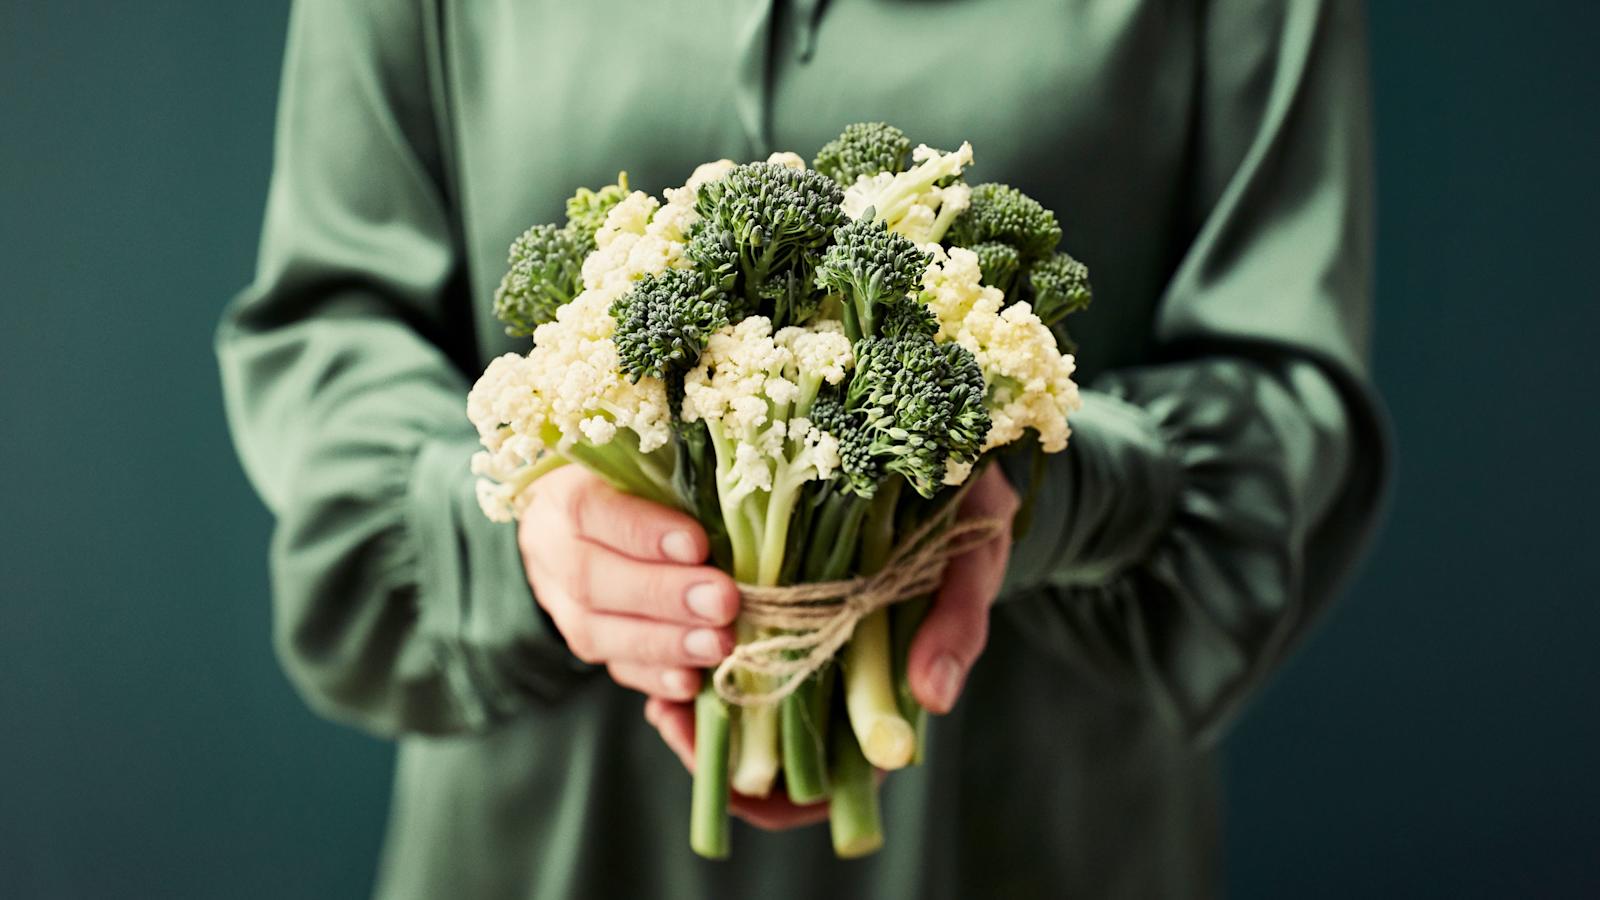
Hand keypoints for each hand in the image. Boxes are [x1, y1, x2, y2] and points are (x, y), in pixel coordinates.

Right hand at [518, 466, 739, 701]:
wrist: (586, 524)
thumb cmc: (636, 486)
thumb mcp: (648, 468)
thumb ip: (679, 485)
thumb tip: (731, 517)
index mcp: (562, 493)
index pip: (590, 510)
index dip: (643, 532)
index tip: (697, 544)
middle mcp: (550, 550)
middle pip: (592, 580)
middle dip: (664, 596)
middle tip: (723, 603)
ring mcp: (561, 603)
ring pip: (597, 633)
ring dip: (664, 645)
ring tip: (719, 645)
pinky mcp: (587, 643)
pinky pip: (614, 669)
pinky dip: (654, 680)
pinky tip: (690, 687)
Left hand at [642, 465, 1017, 831]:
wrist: (943, 446)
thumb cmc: (964, 512)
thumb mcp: (969, 560)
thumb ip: (956, 623)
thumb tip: (933, 698)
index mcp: (886, 690)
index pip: (834, 782)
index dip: (786, 799)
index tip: (744, 784)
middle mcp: (836, 675)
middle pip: (770, 758)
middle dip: (717, 754)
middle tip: (676, 721)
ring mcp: (797, 636)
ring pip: (736, 705)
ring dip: (694, 709)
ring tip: (663, 695)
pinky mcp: (762, 591)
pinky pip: (713, 642)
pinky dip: (685, 651)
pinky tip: (664, 642)